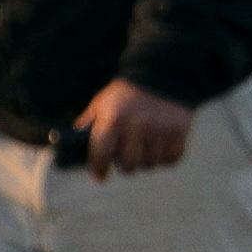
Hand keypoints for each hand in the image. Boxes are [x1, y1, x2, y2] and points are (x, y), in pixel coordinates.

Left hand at [73, 77, 193, 177]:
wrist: (162, 74)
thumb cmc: (126, 94)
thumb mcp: (103, 104)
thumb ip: (89, 125)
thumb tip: (72, 148)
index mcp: (114, 119)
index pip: (102, 153)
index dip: (99, 168)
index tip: (100, 177)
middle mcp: (137, 126)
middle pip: (129, 165)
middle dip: (125, 164)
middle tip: (126, 156)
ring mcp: (160, 130)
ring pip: (150, 164)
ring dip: (146, 160)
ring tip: (144, 147)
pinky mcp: (179, 132)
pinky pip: (170, 159)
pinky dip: (165, 157)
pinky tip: (161, 145)